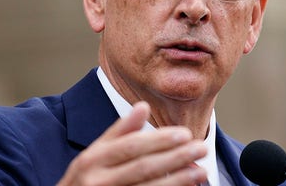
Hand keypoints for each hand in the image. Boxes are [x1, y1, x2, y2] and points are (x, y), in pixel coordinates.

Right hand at [57, 101, 207, 185]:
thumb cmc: (84, 180)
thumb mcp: (94, 153)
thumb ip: (120, 131)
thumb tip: (143, 106)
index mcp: (92, 159)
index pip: (130, 146)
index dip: (159, 140)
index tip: (185, 134)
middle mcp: (97, 181)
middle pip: (142, 167)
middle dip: (175, 157)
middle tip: (200, 148)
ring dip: (177, 180)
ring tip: (201, 172)